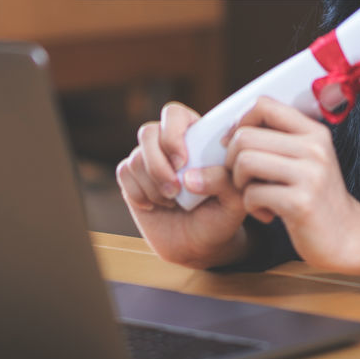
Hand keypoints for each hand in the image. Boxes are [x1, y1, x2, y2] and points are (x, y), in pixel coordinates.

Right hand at [117, 102, 249, 268]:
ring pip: (136, 157)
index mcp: (195, 135)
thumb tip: (188, 176)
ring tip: (172, 201)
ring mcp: (148, 159)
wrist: (198, 244)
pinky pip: (124, 173)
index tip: (183, 162)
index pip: (174, 114)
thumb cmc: (220, 215)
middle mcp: (168, 142)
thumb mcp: (234, 199)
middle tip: (174, 190)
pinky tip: (155, 206)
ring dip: (153, 185)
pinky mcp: (131, 177)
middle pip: (148, 132)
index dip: (172, 134)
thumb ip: (223, 180)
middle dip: (158, 164)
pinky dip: (139, 193)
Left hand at [225, 96, 359, 276]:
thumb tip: (232, 130)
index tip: (236, 144)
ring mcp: (310, 175)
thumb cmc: (315, 196)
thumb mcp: (307, 159)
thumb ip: (279, 139)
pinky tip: (267, 214)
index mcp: (314, 131)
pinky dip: (251, 206)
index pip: (264, 105)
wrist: (348, 236)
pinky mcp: (301, 203)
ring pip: (245, 162)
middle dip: (232, 159)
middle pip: (245, 136)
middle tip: (243, 178)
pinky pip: (252, 193)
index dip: (240, 123)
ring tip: (254, 194)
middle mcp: (315, 147)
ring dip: (239, 183)